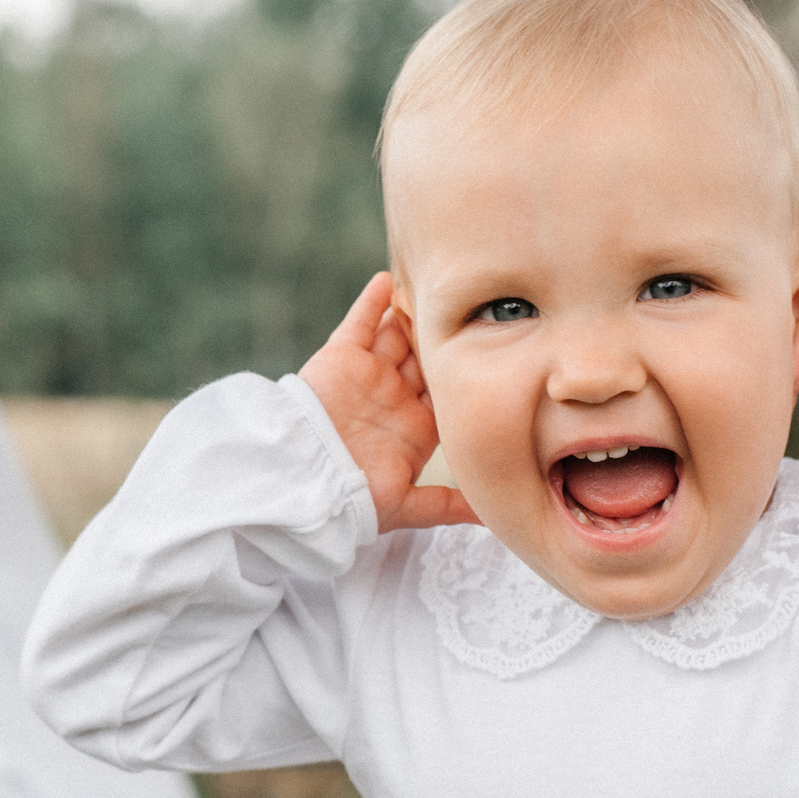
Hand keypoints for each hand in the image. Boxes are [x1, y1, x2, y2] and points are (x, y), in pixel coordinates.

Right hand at [298, 272, 476, 532]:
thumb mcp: (407, 504)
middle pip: (426, 358)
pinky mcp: (340, 358)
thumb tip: (491, 518)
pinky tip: (389, 279)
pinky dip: (373, 301)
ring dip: (414, 313)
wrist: (303, 477)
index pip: (448, 393)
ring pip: (396, 335)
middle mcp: (394, 398)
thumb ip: (447, 505)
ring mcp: (367, 375)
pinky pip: (359, 322)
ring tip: (441, 287)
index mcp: (414, 429)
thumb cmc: (351, 497)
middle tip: (474, 307)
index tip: (495, 351)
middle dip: (443, 337)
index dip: (466, 373)